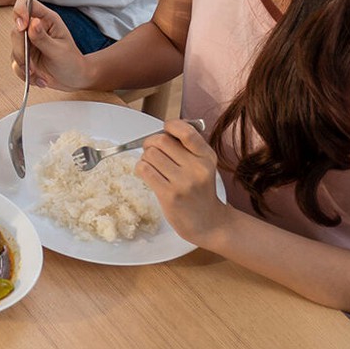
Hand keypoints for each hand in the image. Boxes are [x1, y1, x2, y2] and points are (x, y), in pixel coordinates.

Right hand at [10, 0, 90, 90]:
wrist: (74, 79)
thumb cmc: (72, 62)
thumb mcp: (59, 50)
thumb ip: (43, 38)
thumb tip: (31, 23)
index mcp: (47, 20)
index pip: (26, 3)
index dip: (20, 10)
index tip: (22, 26)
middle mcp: (35, 28)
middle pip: (16, 30)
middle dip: (21, 51)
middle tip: (31, 65)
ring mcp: (28, 42)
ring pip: (14, 49)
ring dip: (24, 65)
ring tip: (38, 74)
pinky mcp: (23, 56)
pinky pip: (15, 64)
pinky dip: (25, 74)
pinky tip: (39, 78)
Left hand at [133, 120, 226, 243]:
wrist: (208, 223)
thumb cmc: (200, 190)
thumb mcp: (205, 165)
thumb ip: (189, 146)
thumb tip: (165, 128)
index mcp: (207, 156)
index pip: (186, 131)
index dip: (170, 125)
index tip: (166, 129)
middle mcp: (197, 168)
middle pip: (161, 140)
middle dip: (150, 143)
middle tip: (152, 151)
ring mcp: (183, 182)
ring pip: (149, 154)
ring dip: (145, 158)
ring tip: (152, 166)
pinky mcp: (169, 195)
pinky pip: (144, 170)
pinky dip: (140, 169)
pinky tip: (147, 174)